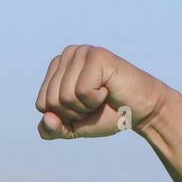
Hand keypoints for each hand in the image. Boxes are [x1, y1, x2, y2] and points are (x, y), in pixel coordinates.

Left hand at [36, 45, 168, 138]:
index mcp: (57, 67)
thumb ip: (52, 129)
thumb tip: (46, 118)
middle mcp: (68, 54)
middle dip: (74, 112)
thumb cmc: (106, 115)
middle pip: (51, 100)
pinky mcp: (98, 56)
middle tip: (94, 103)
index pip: (41, 104)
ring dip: (85, 106)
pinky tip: (108, 89)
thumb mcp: (72, 126)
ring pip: (65, 96)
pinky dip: (96, 99)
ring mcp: (82, 52)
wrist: (139, 111)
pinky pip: (82, 91)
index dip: (63, 116)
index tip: (83, 107)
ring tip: (102, 96)